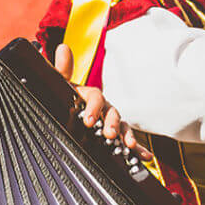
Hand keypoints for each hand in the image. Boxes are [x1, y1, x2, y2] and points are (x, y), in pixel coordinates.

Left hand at [53, 44, 151, 159]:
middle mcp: (102, 107)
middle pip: (112, 112)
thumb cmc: (62, 97)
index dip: (93, 107)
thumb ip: (61, 70)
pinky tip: (145, 157)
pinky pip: (127, 140)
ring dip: (126, 134)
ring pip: (121, 125)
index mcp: (89, 95)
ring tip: (127, 145)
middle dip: (112, 123)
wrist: (62, 110)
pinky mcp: (113, 135)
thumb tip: (64, 47)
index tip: (87, 120)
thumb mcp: (59, 85)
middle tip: (108, 134)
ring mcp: (109, 121)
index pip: (95, 97)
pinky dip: (137, 148)